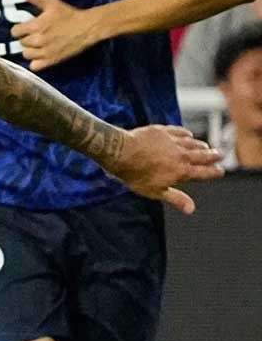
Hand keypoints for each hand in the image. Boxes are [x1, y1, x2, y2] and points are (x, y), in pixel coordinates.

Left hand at [9, 0, 103, 70]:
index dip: (18, 30)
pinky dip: (35, 62)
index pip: (15, 32)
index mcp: (36, 25)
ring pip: (26, 55)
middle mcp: (38, 40)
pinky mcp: (52, 61)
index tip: (24, 28)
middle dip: (26, 38)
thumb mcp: (51, 3)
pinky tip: (40, 56)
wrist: (88, 27)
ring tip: (37, 45)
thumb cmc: (69, 14)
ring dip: (29, 50)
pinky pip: (34, 66)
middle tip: (34, 35)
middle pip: (21, 43)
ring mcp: (45, 52)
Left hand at [108, 124, 223, 213]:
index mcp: (182, 171)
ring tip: (206, 147)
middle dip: (213, 156)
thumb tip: (191, 209)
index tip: (220, 171)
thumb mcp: (155, 192)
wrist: (121, 152)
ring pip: (192, 143)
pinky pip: (179, 131)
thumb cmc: (136, 175)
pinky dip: (186, 133)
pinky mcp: (162, 131)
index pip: (204, 172)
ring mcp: (172, 142)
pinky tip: (188, 134)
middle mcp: (181, 155)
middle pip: (202, 155)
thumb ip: (175, 199)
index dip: (214, 172)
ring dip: (201, 145)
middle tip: (220, 155)